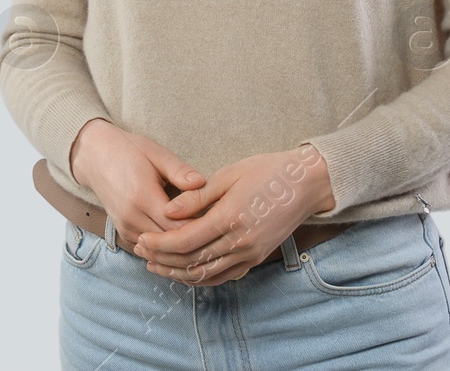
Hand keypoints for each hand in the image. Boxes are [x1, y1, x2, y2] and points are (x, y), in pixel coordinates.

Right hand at [69, 119, 208, 249]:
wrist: (94, 156)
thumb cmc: (130, 150)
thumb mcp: (157, 154)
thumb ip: (180, 171)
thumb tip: (202, 183)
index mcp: (142, 197)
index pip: (178, 226)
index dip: (201, 226)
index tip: (219, 220)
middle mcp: (132, 217)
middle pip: (170, 243)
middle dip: (194, 240)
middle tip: (217, 233)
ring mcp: (125, 227)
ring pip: (160, 250)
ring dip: (180, 247)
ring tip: (204, 237)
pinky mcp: (123, 232)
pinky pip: (149, 249)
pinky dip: (166, 247)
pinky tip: (183, 239)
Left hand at [133, 144, 334, 286]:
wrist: (306, 184)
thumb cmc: (267, 171)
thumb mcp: (229, 175)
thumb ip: (196, 198)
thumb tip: (167, 212)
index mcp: (230, 218)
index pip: (185, 241)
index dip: (160, 244)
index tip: (142, 239)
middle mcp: (240, 242)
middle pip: (192, 262)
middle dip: (163, 260)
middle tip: (142, 252)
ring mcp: (250, 254)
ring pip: (206, 275)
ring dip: (178, 273)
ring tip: (157, 266)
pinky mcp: (256, 258)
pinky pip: (223, 276)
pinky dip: (202, 278)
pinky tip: (186, 272)